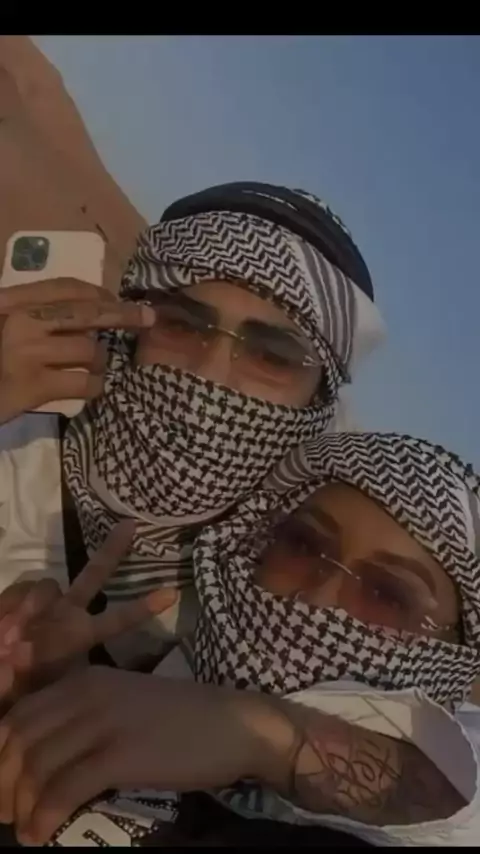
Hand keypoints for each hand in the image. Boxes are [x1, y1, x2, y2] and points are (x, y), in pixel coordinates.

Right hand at [0, 278, 154, 422]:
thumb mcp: (0, 322)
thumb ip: (28, 313)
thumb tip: (83, 310)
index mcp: (9, 300)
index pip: (65, 286)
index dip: (99, 293)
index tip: (118, 301)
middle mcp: (19, 320)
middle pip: (87, 312)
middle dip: (123, 315)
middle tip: (148, 318)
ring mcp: (26, 353)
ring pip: (89, 351)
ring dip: (100, 361)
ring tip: (94, 369)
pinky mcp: (32, 387)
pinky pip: (83, 384)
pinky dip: (95, 387)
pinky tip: (94, 389)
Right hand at [0, 521, 176, 703]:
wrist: (0, 678)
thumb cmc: (15, 695)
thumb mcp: (24, 697)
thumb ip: (15, 679)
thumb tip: (12, 650)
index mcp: (76, 640)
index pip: (114, 621)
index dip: (140, 608)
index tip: (171, 594)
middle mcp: (65, 616)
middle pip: (92, 575)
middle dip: (111, 552)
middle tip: (131, 526)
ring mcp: (41, 605)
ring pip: (46, 584)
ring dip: (33, 604)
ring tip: (11, 638)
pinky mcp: (15, 599)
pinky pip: (17, 592)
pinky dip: (10, 606)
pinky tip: (4, 627)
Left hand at [0, 668, 294, 844]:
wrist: (235, 724)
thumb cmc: (180, 720)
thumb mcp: (122, 704)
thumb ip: (82, 719)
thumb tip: (36, 761)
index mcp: (84, 679)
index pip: (17, 715)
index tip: (3, 790)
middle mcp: (86, 692)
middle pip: (18, 740)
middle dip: (3, 783)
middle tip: (6, 816)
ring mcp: (104, 720)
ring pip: (36, 766)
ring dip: (20, 807)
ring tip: (23, 830)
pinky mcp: (122, 752)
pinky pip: (64, 789)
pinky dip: (44, 817)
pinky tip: (39, 835)